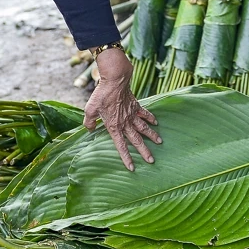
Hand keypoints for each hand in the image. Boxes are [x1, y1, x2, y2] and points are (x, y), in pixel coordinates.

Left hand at [84, 48, 160, 170]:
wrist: (115, 80)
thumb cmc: (101, 95)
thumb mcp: (90, 109)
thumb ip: (89, 121)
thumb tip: (90, 129)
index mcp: (114, 126)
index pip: (121, 146)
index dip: (126, 157)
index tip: (132, 167)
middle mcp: (125, 123)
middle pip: (136, 140)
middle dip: (144, 151)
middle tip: (152, 160)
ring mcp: (132, 114)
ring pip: (144, 128)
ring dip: (151, 136)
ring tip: (159, 142)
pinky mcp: (136, 105)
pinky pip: (145, 114)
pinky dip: (150, 118)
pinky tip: (155, 122)